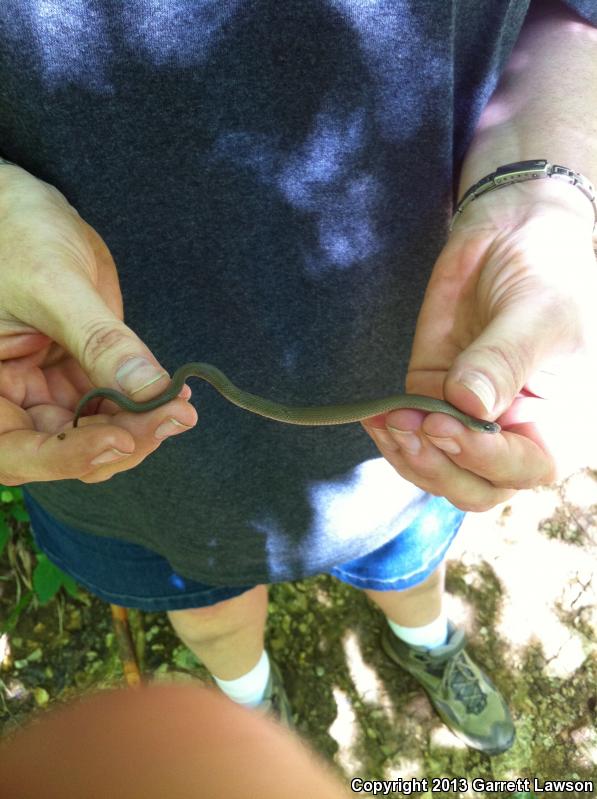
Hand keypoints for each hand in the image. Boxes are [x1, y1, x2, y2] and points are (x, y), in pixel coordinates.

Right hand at [0, 166, 196, 484]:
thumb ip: (100, 342)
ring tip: (179, 407)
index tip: (122, 439)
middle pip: (63, 451)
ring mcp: (44, 394)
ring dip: (140, 430)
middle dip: (120, 442)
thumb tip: (152, 392)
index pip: (16, 451)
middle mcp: (9, 401)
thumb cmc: (19, 235)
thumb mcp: (55, 286)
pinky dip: (144, 411)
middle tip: (173, 418)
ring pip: (94, 437)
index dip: (69, 456)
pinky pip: (113, 411)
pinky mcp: (77, 381)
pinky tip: (172, 397)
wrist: (30, 212)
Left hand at [363, 182, 596, 509]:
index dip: (485, 458)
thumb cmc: (545, 270)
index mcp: (559, 423)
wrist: (512, 235)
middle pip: (477, 486)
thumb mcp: (537, 312)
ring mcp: (470, 420)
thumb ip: (504, 360)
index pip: (526, 467)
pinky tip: (375, 417)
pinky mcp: (433, 400)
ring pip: (438, 470)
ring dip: (409, 456)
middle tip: (411, 427)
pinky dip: (392, 436)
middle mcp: (514, 432)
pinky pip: (412, 438)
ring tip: (389, 421)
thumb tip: (468, 405)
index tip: (445, 425)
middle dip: (439, 467)